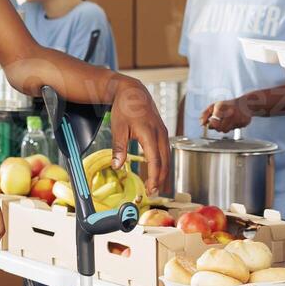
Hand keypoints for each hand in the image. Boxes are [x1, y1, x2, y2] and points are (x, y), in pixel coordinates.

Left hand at [110, 76, 169, 192]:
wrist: (133, 92)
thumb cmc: (125, 108)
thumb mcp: (118, 127)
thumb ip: (119, 147)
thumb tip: (117, 166)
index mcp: (149, 133)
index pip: (155, 160)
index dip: (154, 177)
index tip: (151, 189)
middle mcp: (160, 133)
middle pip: (165, 161)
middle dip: (161, 179)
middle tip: (154, 193)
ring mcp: (163, 132)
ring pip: (167, 157)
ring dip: (165, 173)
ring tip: (160, 187)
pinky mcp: (163, 132)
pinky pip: (166, 151)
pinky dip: (164, 163)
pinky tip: (159, 172)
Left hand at [200, 98, 252, 132]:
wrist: (245, 103)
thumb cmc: (227, 105)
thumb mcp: (215, 106)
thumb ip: (205, 114)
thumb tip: (201, 124)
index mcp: (221, 107)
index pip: (213, 123)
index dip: (212, 124)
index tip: (213, 121)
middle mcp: (230, 113)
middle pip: (219, 129)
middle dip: (218, 126)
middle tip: (221, 121)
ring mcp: (238, 118)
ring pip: (226, 130)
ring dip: (225, 127)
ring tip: (228, 120)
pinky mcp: (244, 122)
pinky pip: (235, 129)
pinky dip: (234, 126)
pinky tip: (236, 120)